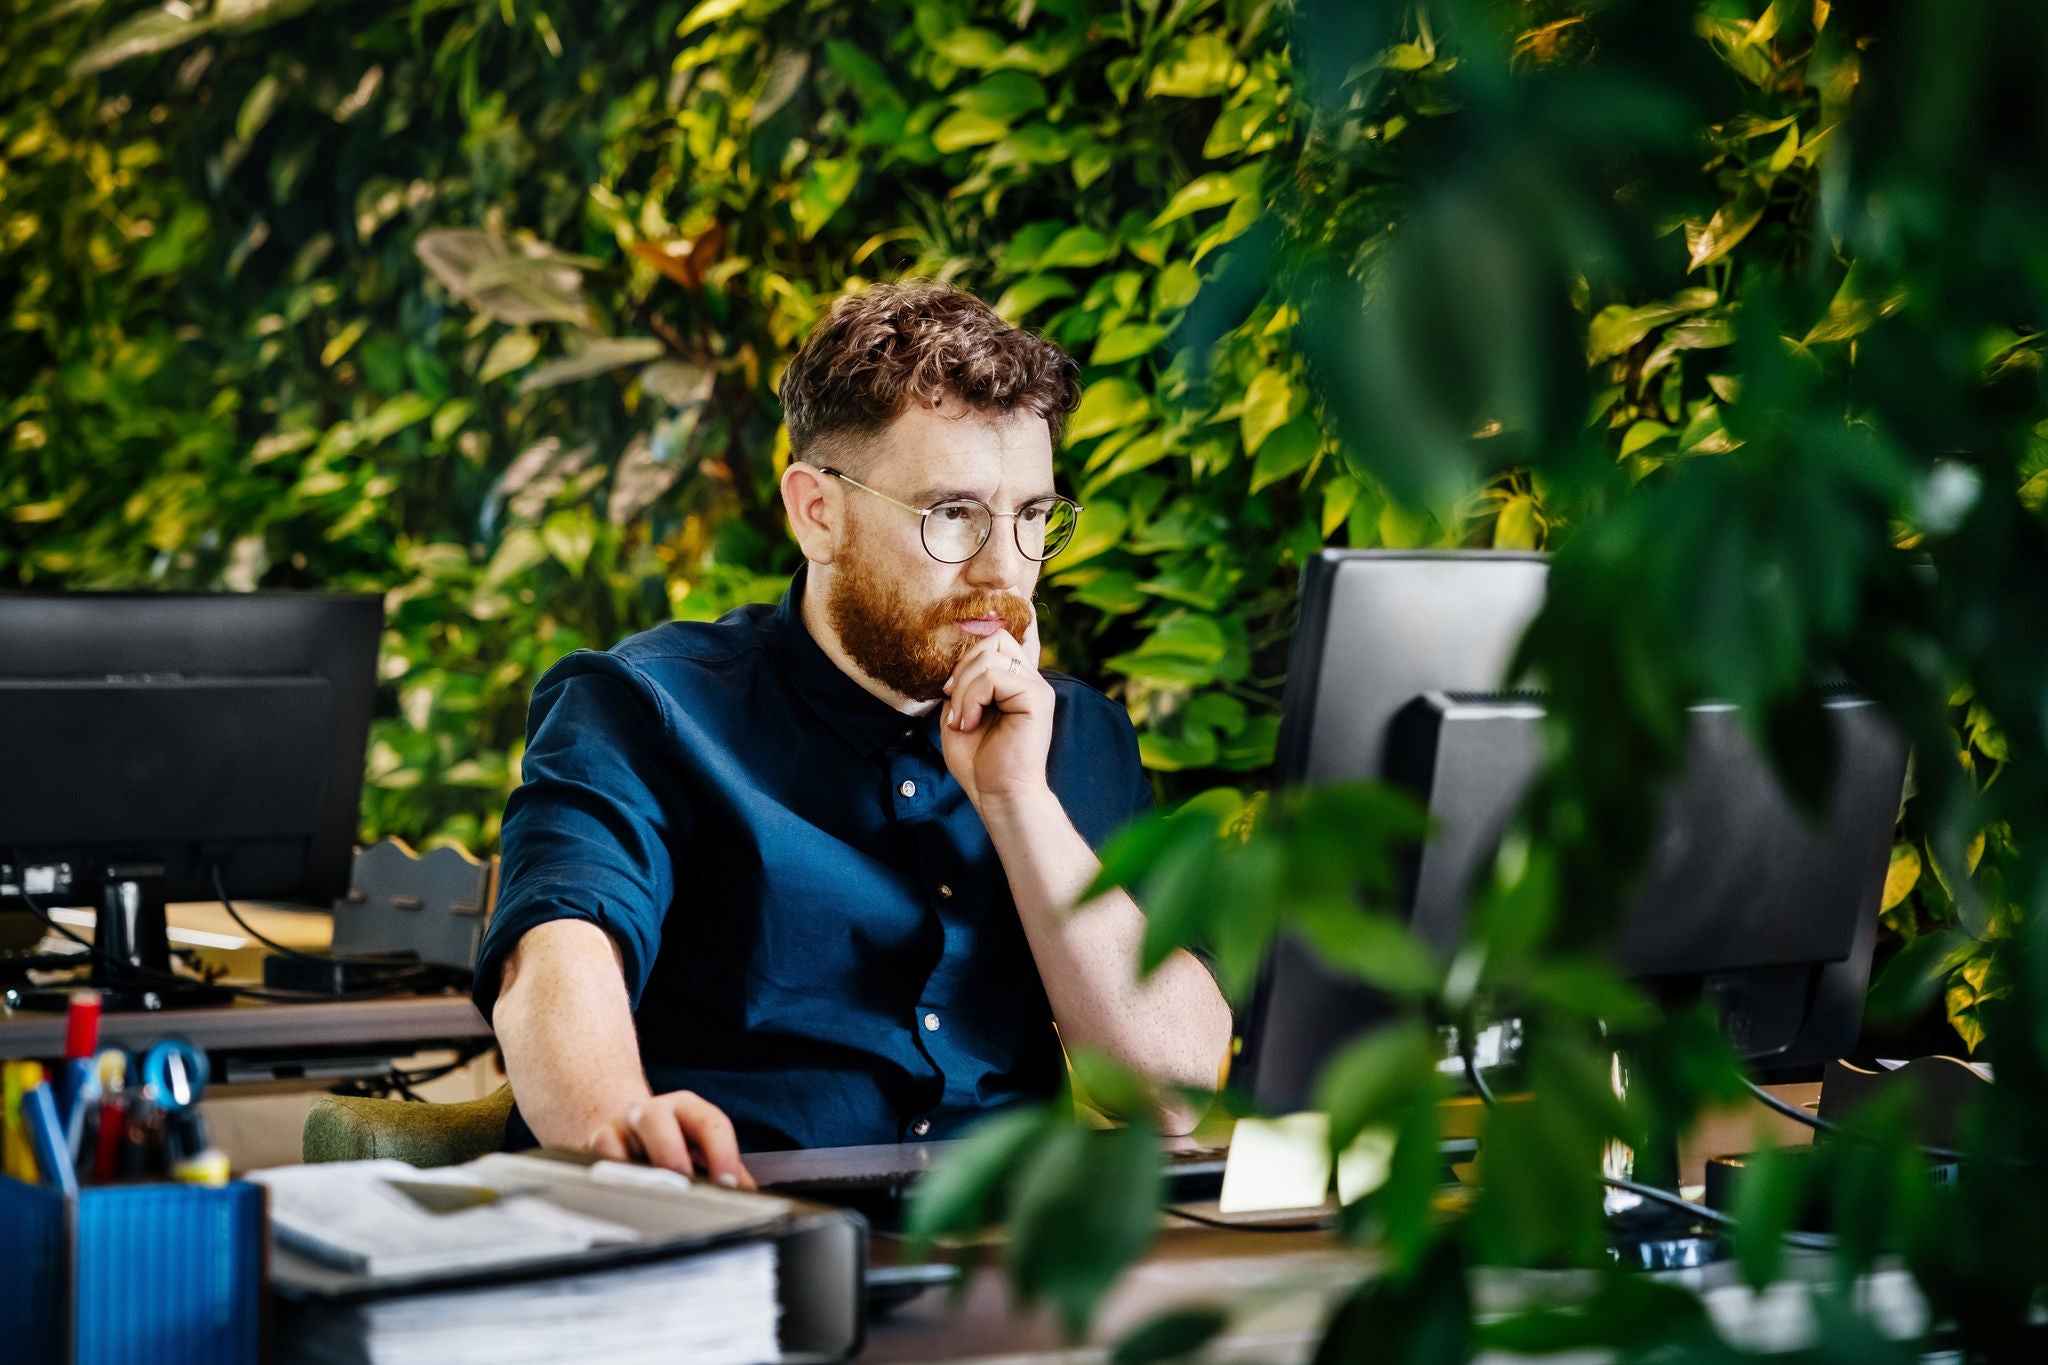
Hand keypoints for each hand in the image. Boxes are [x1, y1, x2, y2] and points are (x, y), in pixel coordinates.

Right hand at [584, 1089, 756, 1189]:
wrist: (623, 1124)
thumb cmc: (671, 1139)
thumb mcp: (700, 1144)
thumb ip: (727, 1168)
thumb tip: (747, 1196)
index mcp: (685, 1108)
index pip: (709, 1122)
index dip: (722, 1153)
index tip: (728, 1184)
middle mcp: (650, 1112)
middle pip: (657, 1120)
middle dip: (670, 1155)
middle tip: (684, 1186)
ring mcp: (618, 1128)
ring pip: (616, 1141)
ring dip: (632, 1173)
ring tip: (649, 1198)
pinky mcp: (592, 1147)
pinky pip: (595, 1166)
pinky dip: (607, 1184)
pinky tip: (621, 1200)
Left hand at [940, 609, 1054, 811]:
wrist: (998, 795)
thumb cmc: (979, 762)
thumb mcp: (959, 712)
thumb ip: (963, 683)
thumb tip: (957, 657)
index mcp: (1015, 681)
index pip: (995, 640)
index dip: (967, 658)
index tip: (951, 693)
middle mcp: (1030, 680)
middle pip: (994, 639)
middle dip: (963, 669)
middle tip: (956, 707)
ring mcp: (1037, 687)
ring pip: (990, 657)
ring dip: (964, 688)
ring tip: (963, 720)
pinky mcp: (1037, 698)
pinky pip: (994, 676)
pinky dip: (972, 698)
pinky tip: (970, 722)